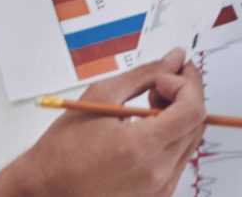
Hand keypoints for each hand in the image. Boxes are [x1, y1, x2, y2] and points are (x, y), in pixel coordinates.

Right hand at [0, 53, 204, 196]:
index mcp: (141, 148)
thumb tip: (176, 58)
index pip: (193, 110)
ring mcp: (158, 190)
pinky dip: (171, 138)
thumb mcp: (102, 96)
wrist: (45, 189)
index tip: (166, 76)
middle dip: (185, 96)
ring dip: (179, 116)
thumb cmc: (64, 146)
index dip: (186, 84)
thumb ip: (145, 74)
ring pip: (190, 141)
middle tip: (158, 85)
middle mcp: (156, 174)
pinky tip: (147, 129)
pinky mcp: (156, 196)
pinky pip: (179, 159)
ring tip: (149, 107)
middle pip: (196, 124)